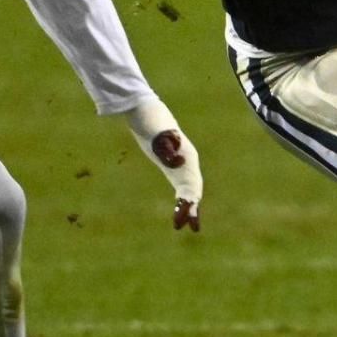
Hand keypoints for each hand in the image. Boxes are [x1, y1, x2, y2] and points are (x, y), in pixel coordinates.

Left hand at [122, 100, 203, 230]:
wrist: (143, 108)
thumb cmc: (150, 119)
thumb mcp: (157, 132)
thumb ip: (166, 144)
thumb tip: (177, 161)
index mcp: (186, 154)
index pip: (192, 182)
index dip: (190, 201)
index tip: (186, 217)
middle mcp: (187, 159)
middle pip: (194, 187)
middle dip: (193, 208)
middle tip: (193, 228)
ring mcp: (180, 161)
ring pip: (188, 187)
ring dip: (189, 205)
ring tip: (187, 225)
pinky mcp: (171, 161)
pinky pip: (180, 184)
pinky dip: (181, 198)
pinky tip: (179, 208)